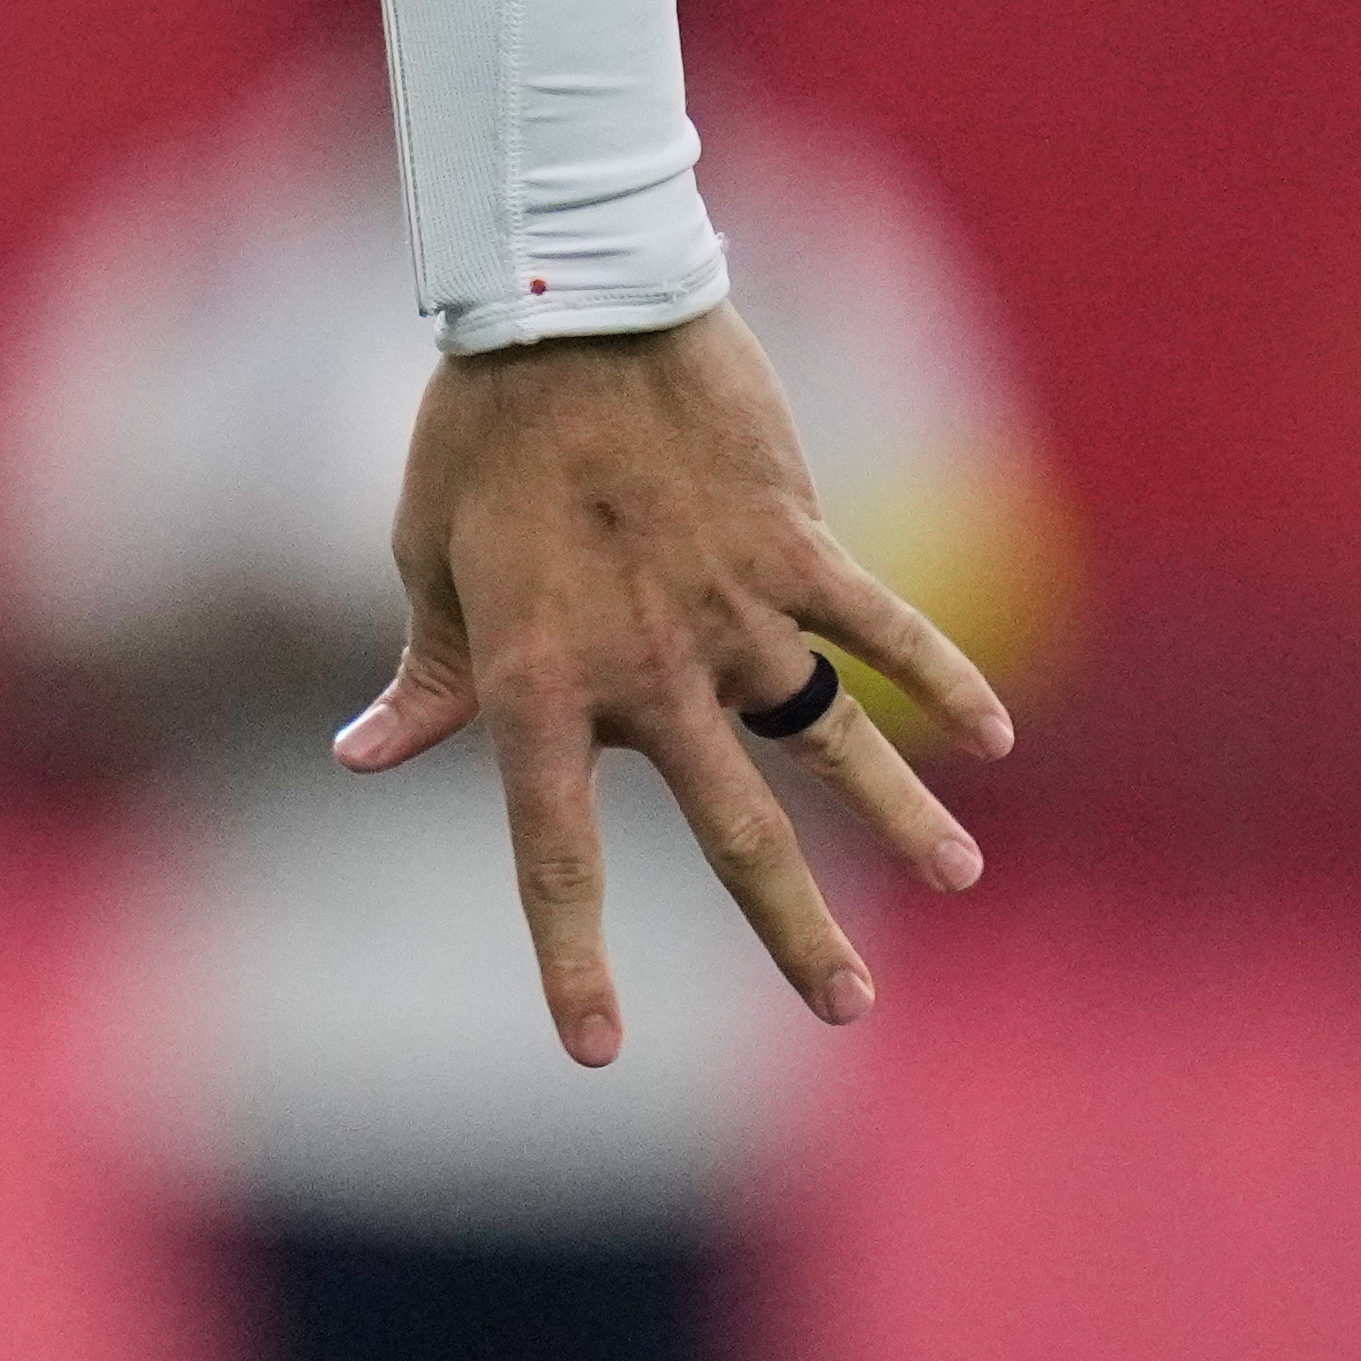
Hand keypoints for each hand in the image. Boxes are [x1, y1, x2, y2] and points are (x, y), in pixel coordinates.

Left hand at [345, 301, 1013, 1064]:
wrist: (563, 307)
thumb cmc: (477, 434)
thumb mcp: (426, 560)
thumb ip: (426, 674)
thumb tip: (364, 754)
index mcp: (538, 684)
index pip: (553, 854)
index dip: (572, 958)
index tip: (597, 1053)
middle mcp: (645, 670)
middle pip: (735, 833)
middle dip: (796, 932)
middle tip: (848, 1012)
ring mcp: (730, 609)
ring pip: (829, 743)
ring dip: (901, 816)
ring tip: (961, 879)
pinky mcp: (793, 541)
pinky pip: (880, 626)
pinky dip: (940, 677)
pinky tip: (995, 735)